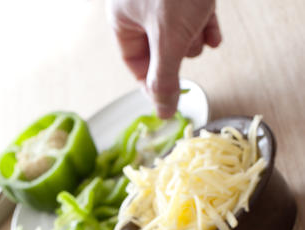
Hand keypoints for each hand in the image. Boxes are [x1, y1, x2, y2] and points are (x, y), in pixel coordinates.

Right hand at [106, 0, 221, 116]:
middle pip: (158, 49)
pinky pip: (193, 14)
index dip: (153, 83)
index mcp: (123, 17)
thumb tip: (163, 112)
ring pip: (178, 32)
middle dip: (177, 54)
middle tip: (187, 46)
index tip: (171, 97)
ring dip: (192, 37)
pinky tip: (214, 31)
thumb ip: (165, 79)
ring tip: (200, 25)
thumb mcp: (169, 39)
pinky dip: (204, 25)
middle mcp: (139, 6)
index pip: (134, 63)